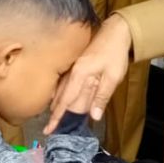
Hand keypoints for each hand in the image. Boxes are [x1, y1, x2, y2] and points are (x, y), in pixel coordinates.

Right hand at [44, 15, 132, 132]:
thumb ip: (102, 96)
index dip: (56, 117)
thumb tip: (94, 116)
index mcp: (79, 75)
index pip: (64, 100)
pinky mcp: (77, 65)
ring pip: (60, 90)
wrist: (116, 32)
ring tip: (54, 117)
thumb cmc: (115, 54)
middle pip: (59, 96)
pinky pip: (65, 83)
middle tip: (50, 128)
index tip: (48, 130)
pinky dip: (61, 94)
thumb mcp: (113, 77)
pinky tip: (62, 98)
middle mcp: (72, 72)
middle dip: (54, 113)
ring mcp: (73, 68)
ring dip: (57, 104)